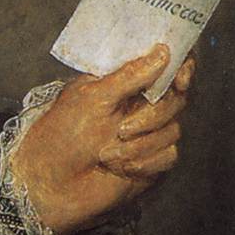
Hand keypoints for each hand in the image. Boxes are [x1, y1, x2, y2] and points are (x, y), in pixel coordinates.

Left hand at [11, 45, 194, 234]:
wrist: (53, 183)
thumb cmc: (63, 133)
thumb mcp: (92, 97)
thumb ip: (129, 76)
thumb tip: (162, 52)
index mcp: (121, 81)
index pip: (162, 65)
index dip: (180, 67)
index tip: (180, 78)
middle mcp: (138, 104)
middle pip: (175, 99)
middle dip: (151, 116)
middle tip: (120, 130)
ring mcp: (147, 132)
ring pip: (172, 129)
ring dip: (141, 144)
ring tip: (107, 153)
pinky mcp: (152, 160)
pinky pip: (169, 155)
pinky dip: (147, 162)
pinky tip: (121, 168)